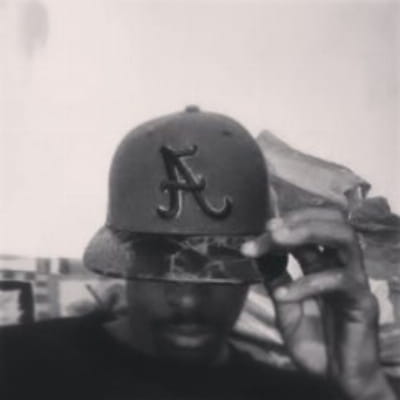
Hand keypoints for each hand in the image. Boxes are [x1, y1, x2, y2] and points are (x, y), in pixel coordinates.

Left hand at [241, 208, 396, 399]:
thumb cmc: (314, 342)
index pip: (304, 233)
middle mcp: (338, 265)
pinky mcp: (362, 301)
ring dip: (308, 231)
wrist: (335, 379)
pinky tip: (286, 295)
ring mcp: (353, 280)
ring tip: (277, 238)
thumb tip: (258, 253)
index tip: (252, 240)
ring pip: (345, 238)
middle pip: (332, 222)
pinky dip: (309, 283)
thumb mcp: (285, 307)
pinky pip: (339, 281)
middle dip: (298, 219)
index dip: (279, 231)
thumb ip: (276, 280)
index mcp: (321, 264)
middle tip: (270, 227)